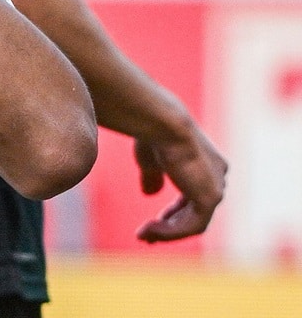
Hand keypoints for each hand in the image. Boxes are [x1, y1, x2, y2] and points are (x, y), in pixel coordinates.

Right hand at [132, 123, 227, 242]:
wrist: (163, 125)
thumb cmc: (154, 136)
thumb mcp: (151, 160)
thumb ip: (154, 177)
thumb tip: (150, 193)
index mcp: (208, 164)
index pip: (192, 196)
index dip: (173, 212)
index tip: (152, 222)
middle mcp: (217, 176)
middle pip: (195, 212)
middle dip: (170, 226)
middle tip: (147, 234)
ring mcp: (216, 188)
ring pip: (194, 222)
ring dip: (167, 232)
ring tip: (142, 235)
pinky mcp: (210, 199)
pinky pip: (192, 226)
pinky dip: (170, 232)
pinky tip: (150, 230)